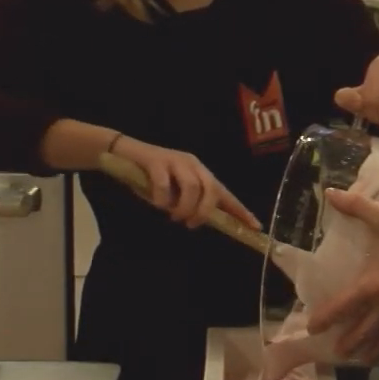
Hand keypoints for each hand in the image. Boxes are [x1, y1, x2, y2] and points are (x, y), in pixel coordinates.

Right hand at [111, 136, 258, 229]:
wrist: (123, 152)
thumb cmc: (148, 177)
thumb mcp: (172, 192)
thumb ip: (187, 202)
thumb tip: (198, 220)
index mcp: (199, 173)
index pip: (224, 193)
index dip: (240, 210)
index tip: (255, 226)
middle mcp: (193, 164)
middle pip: (211, 189)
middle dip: (203, 211)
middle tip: (190, 223)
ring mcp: (175, 160)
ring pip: (192, 187)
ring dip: (184, 207)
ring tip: (173, 215)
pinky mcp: (157, 160)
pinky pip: (165, 184)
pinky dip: (163, 199)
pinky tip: (158, 203)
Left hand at [306, 188, 378, 362]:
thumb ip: (355, 206)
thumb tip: (330, 192)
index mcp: (372, 284)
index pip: (340, 308)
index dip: (323, 319)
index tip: (312, 327)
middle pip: (360, 333)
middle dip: (346, 344)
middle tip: (335, 350)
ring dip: (369, 352)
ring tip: (360, 358)